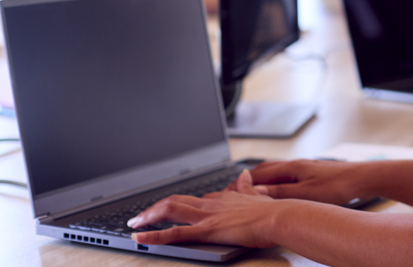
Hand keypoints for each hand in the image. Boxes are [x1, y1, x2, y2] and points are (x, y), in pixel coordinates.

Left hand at [129, 170, 278, 247]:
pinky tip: (140, 238)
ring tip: (134, 223)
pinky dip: (154, 235)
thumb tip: (243, 175)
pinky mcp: (206, 230)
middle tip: (140, 216)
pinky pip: (174, 233)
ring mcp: (207, 216)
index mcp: (223, 197)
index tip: (169, 209)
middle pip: (175, 201)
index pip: (195, 199)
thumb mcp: (257, 195)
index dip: (179, 205)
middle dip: (154, 208)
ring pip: (170, 210)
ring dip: (148, 216)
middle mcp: (211, 203)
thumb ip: (246, 186)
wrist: (278, 217)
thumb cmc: (272, 211)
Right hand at [239, 159, 359, 204]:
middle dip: (247, 180)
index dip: (241, 183)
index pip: (258, 173)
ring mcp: (304, 167)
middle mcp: (296, 164)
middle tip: (232, 191)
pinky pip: (286, 175)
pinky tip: (276, 189)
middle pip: (264, 169)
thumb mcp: (306, 193)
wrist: (361, 178)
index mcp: (292, 167)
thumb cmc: (338, 185)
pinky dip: (274, 181)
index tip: (227, 191)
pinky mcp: (311, 173)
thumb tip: (257, 191)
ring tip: (249, 190)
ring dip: (260, 180)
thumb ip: (280, 193)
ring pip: (275, 171)